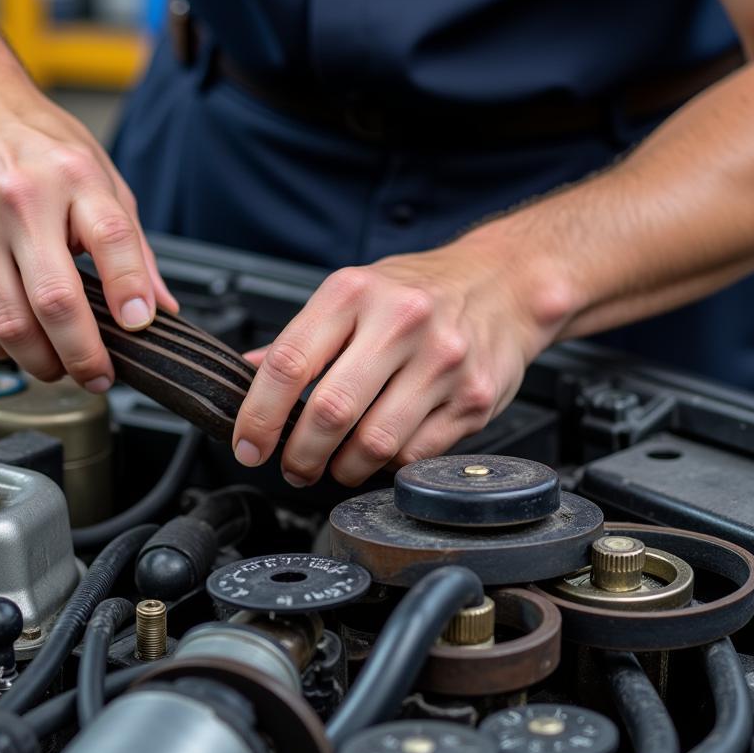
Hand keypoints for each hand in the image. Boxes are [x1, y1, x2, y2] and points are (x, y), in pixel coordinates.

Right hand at [0, 63, 176, 390]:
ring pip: (9, 325)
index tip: (140, 327)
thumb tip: (160, 307)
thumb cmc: (34, 141)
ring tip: (59, 365)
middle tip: (99, 375)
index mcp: (74, 177)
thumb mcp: (99, 175)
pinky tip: (15, 345)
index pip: (113, 241)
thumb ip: (132, 245)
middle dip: (85, 355)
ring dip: (41, 363)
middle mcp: (19, 201)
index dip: (131, 293)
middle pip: (56, 302)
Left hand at [231, 227, 570, 485]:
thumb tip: (248, 374)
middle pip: (330, 411)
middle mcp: (400, 321)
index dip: (259, 415)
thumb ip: (302, 337)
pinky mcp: (473, 398)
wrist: (505, 284)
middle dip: (299, 455)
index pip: (289, 363)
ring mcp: (442, 361)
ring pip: (374, 443)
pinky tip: (382, 454)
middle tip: (293, 467)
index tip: (249, 445)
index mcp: (355, 292)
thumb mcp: (354, 293)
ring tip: (336, 465)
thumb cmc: (421, 291)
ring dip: (343, 469)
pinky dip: (388, 466)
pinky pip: (415, 455)